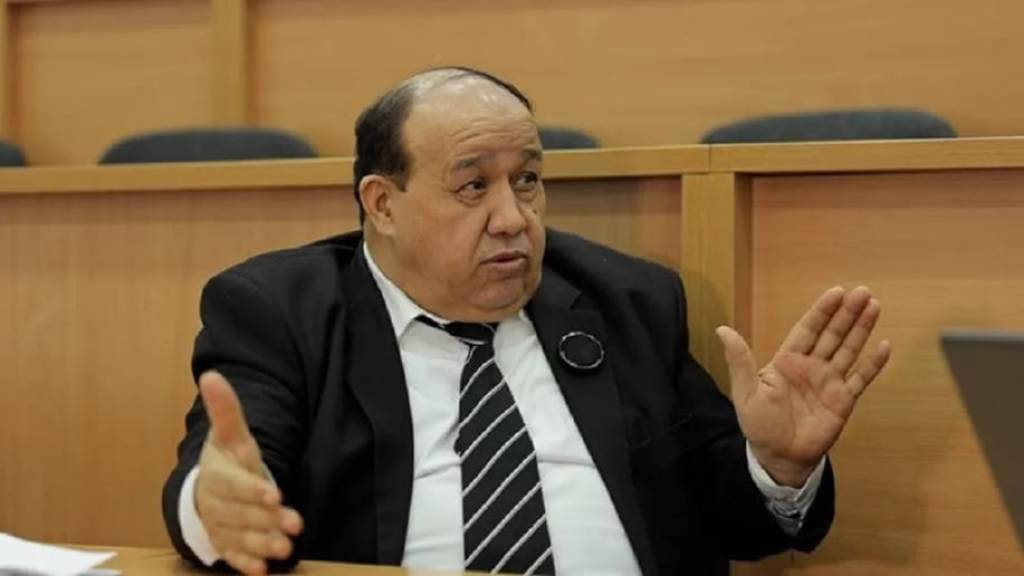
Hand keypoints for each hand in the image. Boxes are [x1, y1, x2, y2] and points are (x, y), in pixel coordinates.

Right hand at [195, 371, 303, 574]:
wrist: (206, 489)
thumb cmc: (226, 460)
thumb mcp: (230, 435)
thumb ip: (226, 409)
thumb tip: (211, 374)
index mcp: (217, 474)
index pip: (234, 484)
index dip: (252, 491)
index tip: (274, 496)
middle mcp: (216, 502)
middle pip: (240, 515)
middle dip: (266, 521)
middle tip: (294, 526)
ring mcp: (219, 525)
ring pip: (238, 537)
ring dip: (261, 544)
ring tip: (286, 549)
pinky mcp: (224, 544)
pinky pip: (232, 556)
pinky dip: (246, 563)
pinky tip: (261, 571)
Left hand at [716, 286, 890, 486]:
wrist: (779, 457)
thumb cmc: (760, 424)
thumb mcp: (745, 392)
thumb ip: (739, 361)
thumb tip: (722, 330)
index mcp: (787, 361)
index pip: (807, 329)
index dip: (821, 311)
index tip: (837, 292)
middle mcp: (811, 367)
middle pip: (832, 334)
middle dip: (847, 313)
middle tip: (863, 292)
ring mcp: (829, 382)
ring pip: (848, 350)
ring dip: (861, 329)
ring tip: (874, 306)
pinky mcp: (843, 401)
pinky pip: (861, 379)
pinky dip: (873, 363)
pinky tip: (884, 346)